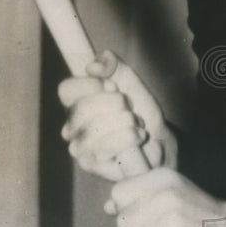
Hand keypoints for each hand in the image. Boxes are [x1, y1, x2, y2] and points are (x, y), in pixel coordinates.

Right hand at [58, 50, 176, 180]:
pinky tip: (138, 136)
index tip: (112, 86)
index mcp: (75, 102)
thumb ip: (111, 63)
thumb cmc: (139, 110)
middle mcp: (71, 125)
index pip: (66, 89)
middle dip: (116, 104)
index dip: (92, 85)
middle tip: (128, 108)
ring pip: (96, 128)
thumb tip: (92, 66)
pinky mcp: (89, 164)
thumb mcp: (128, 78)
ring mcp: (78, 146)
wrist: (158, 140)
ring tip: (135, 124)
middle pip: (82, 108)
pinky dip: (129, 137)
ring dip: (126, 121)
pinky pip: (107, 146)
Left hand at [105, 167, 225, 226]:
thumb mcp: (172, 192)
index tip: (142, 214)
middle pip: (123, 223)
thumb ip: (139, 195)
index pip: (118, 194)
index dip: (125, 208)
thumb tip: (108, 207)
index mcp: (161, 179)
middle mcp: (165, 197)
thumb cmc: (198, 214)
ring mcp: (171, 221)